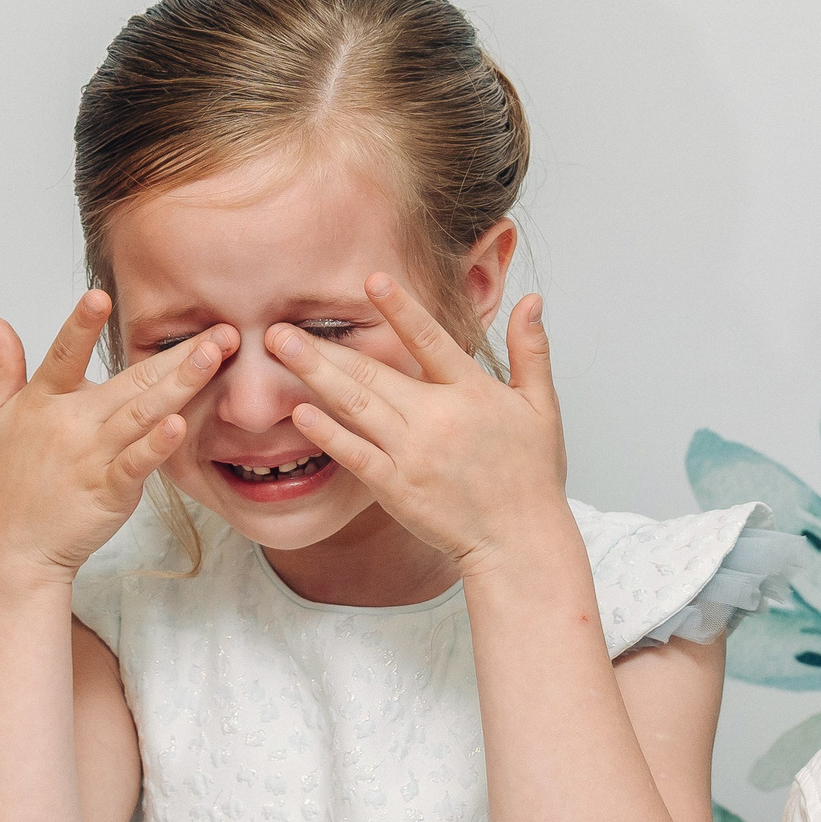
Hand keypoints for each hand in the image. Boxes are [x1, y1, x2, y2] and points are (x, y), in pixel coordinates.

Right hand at [0, 292, 232, 583]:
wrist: (13, 547)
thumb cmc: (8, 481)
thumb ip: (2, 364)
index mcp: (44, 401)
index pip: (64, 354)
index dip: (81, 326)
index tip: (100, 295)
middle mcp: (70, 424)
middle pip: (128, 380)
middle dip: (177, 353)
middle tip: (221, 328)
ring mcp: (91, 457)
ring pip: (142, 413)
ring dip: (181, 384)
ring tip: (213, 357)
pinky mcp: (109, 490)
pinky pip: (137, 464)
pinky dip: (158, 445)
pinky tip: (181, 424)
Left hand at [269, 275, 566, 571]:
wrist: (520, 541)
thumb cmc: (531, 476)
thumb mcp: (542, 407)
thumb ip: (531, 350)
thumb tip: (531, 300)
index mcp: (473, 392)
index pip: (430, 340)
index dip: (400, 309)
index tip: (371, 279)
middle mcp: (438, 418)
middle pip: (374, 371)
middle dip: (324, 346)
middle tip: (280, 325)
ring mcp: (413, 454)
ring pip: (356, 405)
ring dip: (313, 375)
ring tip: (277, 350)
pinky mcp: (397, 488)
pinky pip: (355, 455)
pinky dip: (327, 433)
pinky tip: (299, 411)